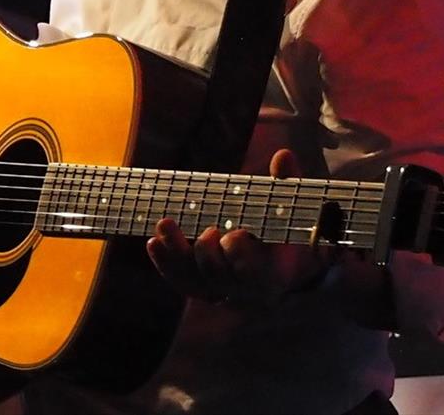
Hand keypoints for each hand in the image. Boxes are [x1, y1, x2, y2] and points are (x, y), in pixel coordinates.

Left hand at [145, 149, 328, 307]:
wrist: (279, 266)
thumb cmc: (283, 232)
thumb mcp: (290, 210)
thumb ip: (286, 185)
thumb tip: (282, 154)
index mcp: (272, 273)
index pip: (253, 271)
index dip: (240, 253)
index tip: (235, 234)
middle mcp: (244, 289)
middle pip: (217, 275)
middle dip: (207, 252)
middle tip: (209, 231)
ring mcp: (220, 290)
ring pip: (192, 278)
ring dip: (175, 251)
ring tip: (165, 223)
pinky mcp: (201, 289)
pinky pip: (180, 281)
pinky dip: (164, 263)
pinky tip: (153, 242)